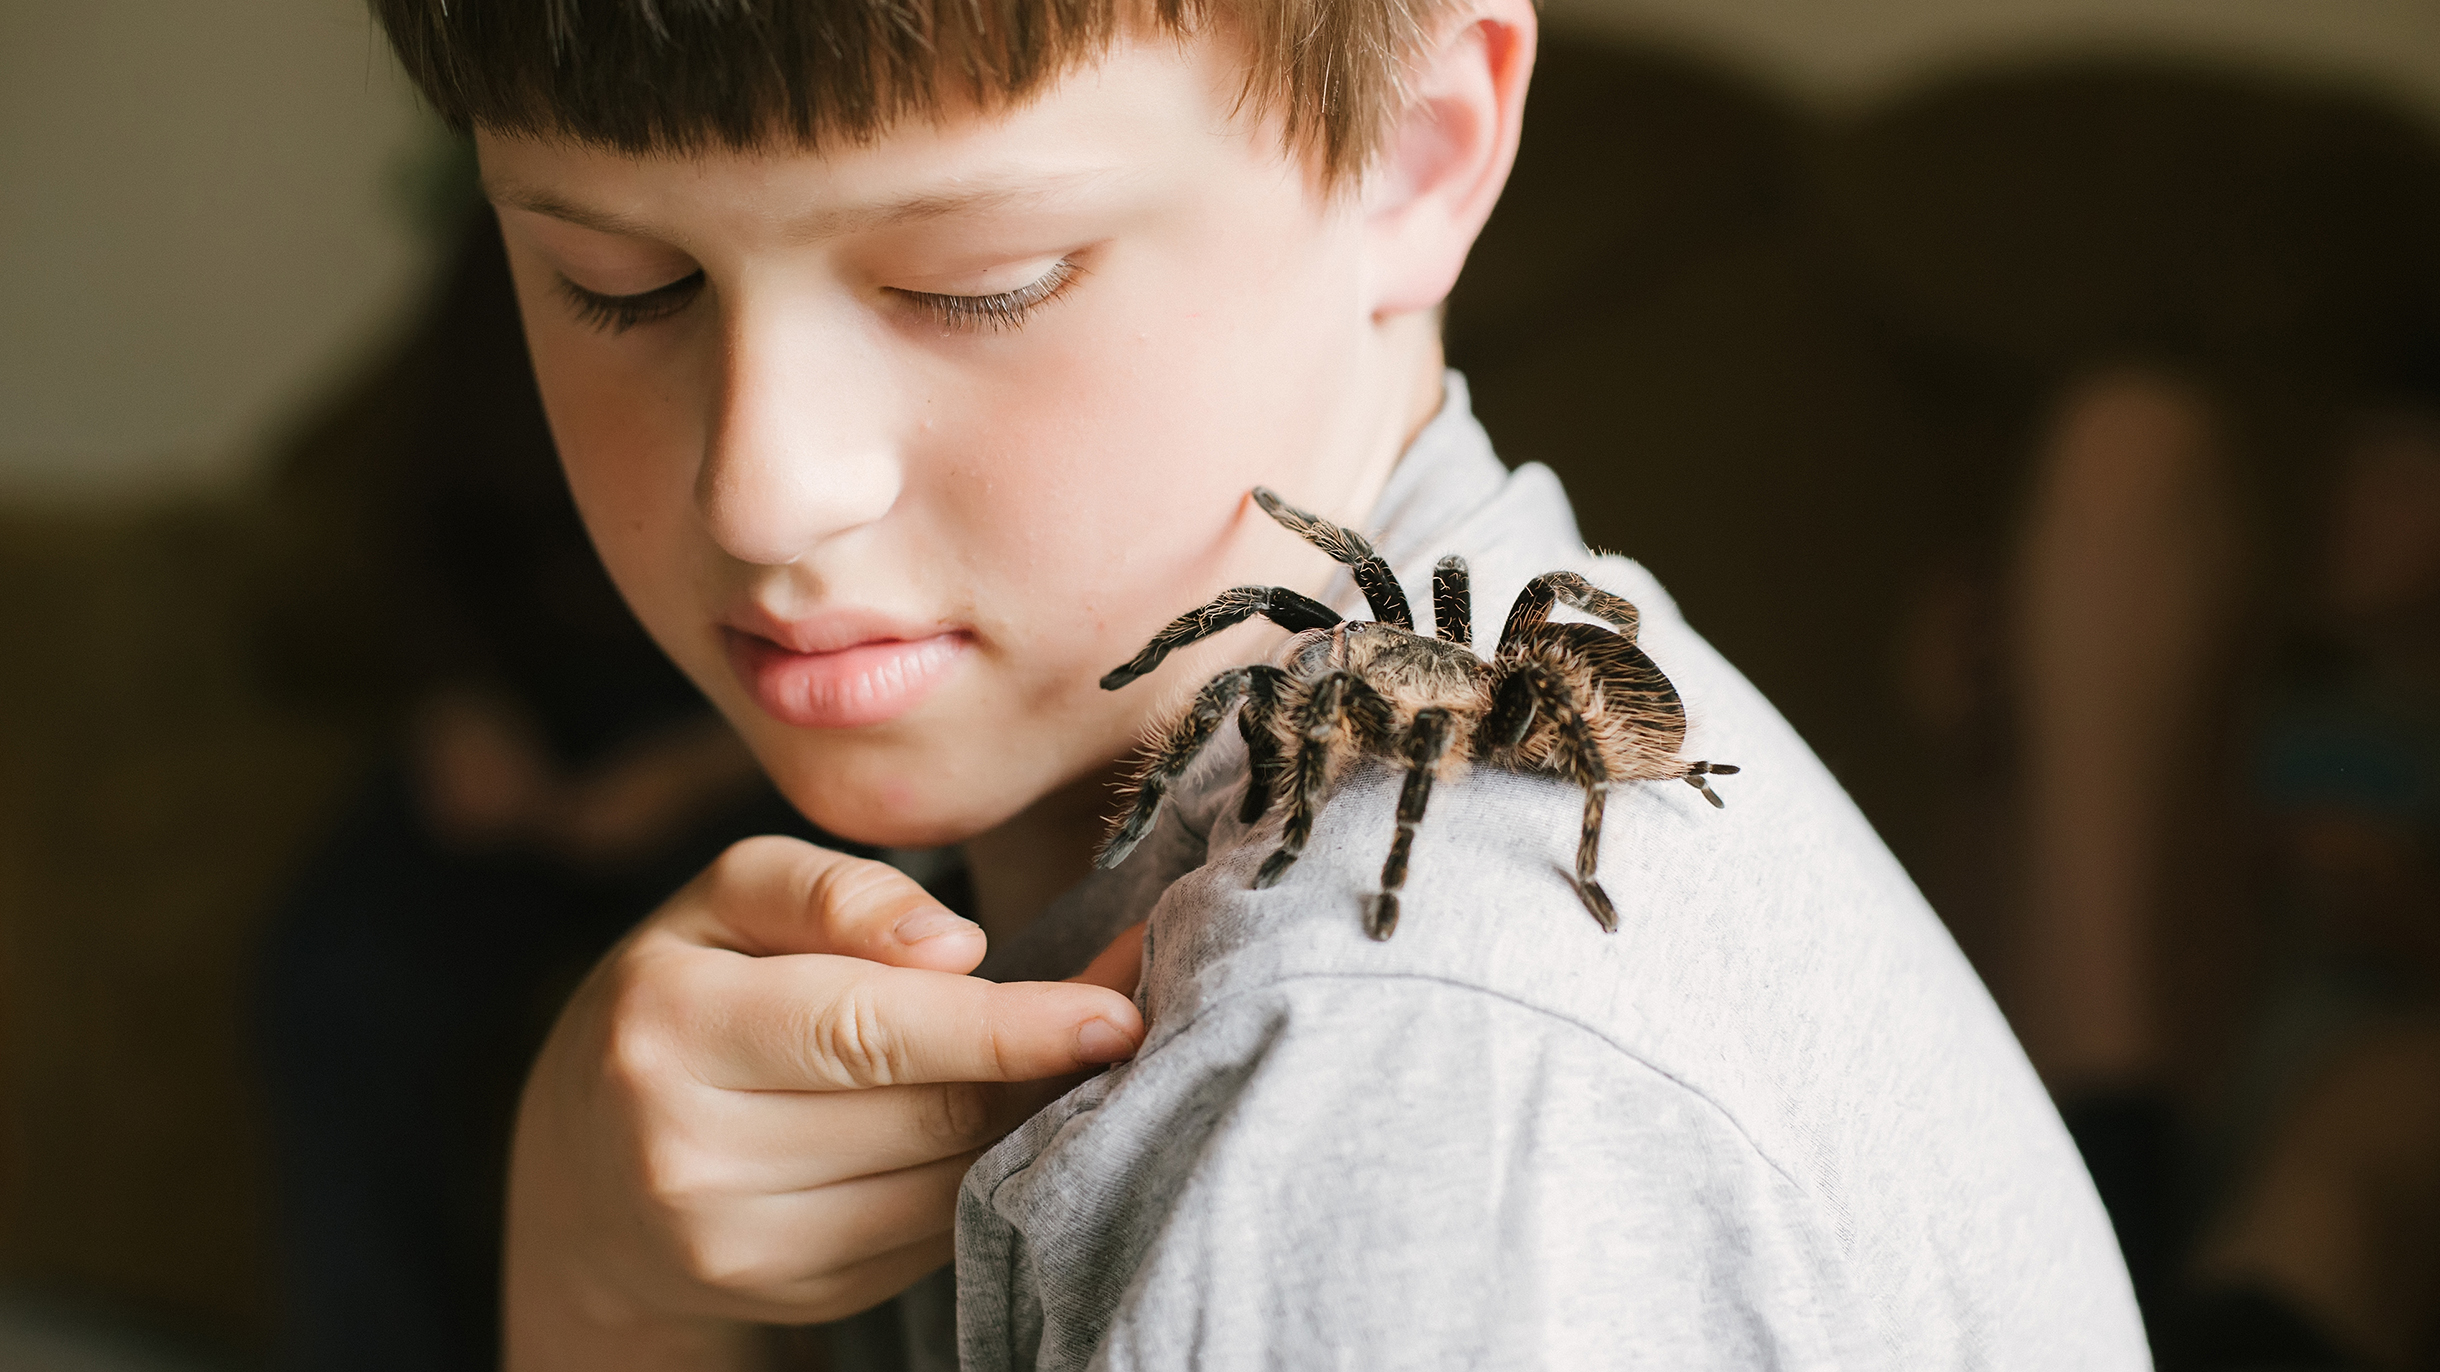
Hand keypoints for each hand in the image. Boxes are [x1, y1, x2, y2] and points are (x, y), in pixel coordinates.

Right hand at [503, 836, 1144, 1370]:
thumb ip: (832, 891)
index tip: (1116, 1009)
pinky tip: (996, 1119)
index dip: (1008, 1025)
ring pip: (946, 1181)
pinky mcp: (790, 1295)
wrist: (586, 1168)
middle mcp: (689, 1150)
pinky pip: (933, 1231)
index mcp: (671, 1024)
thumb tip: (954, 945)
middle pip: (927, 1112)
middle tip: (1126, 1008)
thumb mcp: (728, 898)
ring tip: (1071, 1055)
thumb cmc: (683, 993)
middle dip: (1044, 1062)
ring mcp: (737, 1243)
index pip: (869, 1029)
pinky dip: (983, 1171)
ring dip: (1027, 1119)